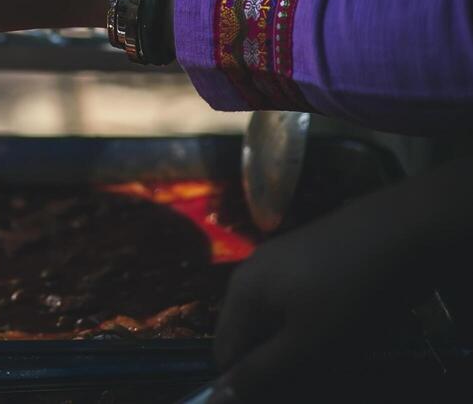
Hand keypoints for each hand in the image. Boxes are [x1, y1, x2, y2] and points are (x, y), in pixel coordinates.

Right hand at [209, 156, 472, 401]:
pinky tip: (345, 319)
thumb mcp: (306, 344)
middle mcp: (250, 272)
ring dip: (299, 342)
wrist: (401, 231)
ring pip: (276, 318)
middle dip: (278, 360)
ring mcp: (278, 258)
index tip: (290, 389)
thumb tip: (216, 397)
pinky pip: (296, 300)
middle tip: (319, 370)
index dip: (249, 381)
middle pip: (250, 334)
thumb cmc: (349, 293)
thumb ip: (260, 371)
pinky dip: (313, 319)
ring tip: (337, 348)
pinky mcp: (307, 252)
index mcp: (240, 293)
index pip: (224, 353)